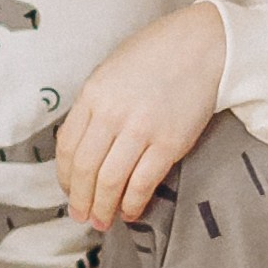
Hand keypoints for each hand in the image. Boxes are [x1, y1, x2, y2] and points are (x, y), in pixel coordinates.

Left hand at [53, 4, 227, 228]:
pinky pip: (143, 182)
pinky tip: (129, 211)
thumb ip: (94, 105)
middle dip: (80, 199)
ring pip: (110, 181)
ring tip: (102, 221)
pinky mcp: (169, 143)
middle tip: (81, 216)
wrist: (201, 46)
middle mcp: (111, 113)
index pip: (67, 147)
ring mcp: (140, 129)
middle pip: (85, 169)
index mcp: (92, 94)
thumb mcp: (111, 72)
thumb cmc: (155, 56)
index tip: (69, 190)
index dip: (65, 176)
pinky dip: (133, 202)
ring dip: (103, 207)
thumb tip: (82, 145)